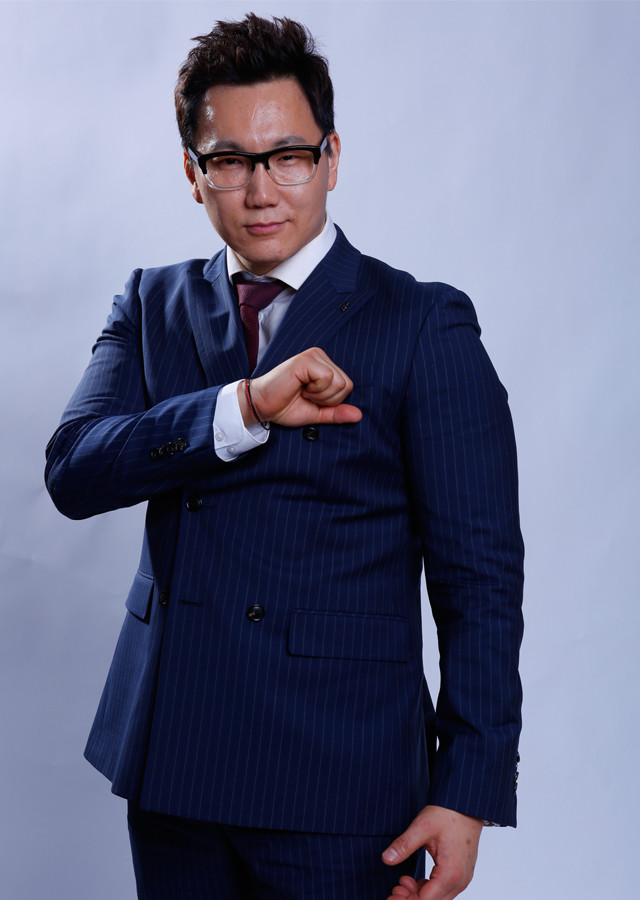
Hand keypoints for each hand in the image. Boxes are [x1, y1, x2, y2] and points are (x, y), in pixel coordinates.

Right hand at [238, 347, 361, 427]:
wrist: (262, 406)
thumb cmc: (285, 406)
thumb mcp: (317, 413)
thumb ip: (337, 412)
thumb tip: (359, 415)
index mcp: (325, 365)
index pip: (348, 386)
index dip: (332, 401)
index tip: (310, 399)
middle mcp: (321, 356)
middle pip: (346, 385)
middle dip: (328, 399)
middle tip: (306, 396)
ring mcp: (314, 355)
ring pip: (339, 382)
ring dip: (321, 396)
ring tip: (303, 392)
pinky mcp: (306, 359)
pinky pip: (328, 378)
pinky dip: (316, 390)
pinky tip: (300, 387)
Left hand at [382, 805, 482, 899]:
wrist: (465, 805)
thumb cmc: (447, 814)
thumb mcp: (422, 827)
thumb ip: (404, 845)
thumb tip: (386, 859)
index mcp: (450, 872)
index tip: (391, 894)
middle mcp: (460, 880)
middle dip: (411, 899)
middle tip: (394, 889)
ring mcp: (463, 877)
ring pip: (439, 898)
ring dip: (419, 895)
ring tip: (402, 882)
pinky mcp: (462, 873)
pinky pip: (444, 890)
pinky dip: (428, 889)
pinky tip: (415, 880)